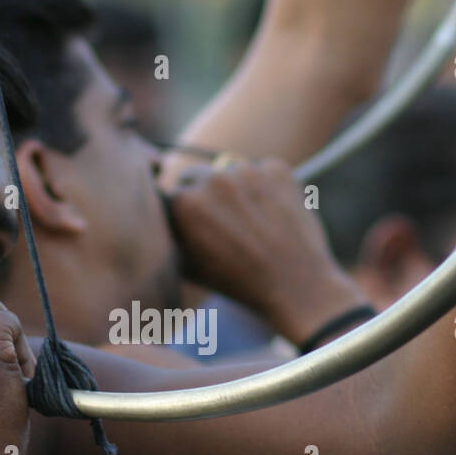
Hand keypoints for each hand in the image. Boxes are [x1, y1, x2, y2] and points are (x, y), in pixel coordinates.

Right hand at [165, 157, 367, 343]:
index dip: (181, 212)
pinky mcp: (277, 169)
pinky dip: (265, 188)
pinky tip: (272, 216)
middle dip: (203, 194)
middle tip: (222, 222)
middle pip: (196, 176)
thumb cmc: (237, 282)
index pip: (171, 194)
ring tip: (251, 223)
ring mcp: (246, 170)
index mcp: (184, 203)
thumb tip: (160, 218)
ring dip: (235, 189)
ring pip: (229, 172)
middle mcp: (212, 179)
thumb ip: (170, 236)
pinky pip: (262, 172)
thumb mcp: (189, 266)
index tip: (194, 227)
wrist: (295, 285)